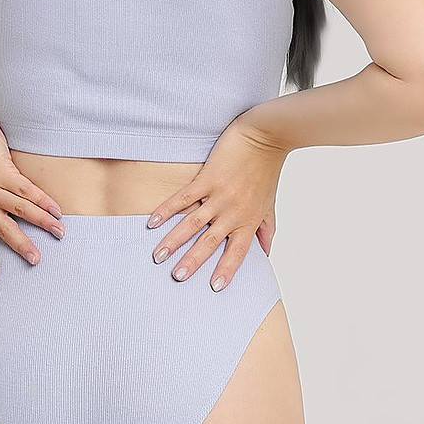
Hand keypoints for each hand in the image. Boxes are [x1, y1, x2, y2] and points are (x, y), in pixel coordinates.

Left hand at [0, 109, 64, 280]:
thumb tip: (23, 207)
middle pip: (5, 231)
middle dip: (22, 246)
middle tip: (36, 260)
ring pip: (21, 211)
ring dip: (42, 222)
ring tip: (59, 232)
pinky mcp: (2, 172)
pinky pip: (26, 190)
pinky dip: (43, 201)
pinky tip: (56, 208)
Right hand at [145, 117, 289, 290]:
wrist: (266, 136)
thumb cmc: (268, 169)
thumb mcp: (270, 204)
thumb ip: (266, 229)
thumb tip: (267, 251)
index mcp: (248, 220)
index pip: (237, 252)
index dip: (226, 269)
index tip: (214, 288)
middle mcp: (233, 212)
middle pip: (210, 242)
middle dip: (192, 261)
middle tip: (177, 277)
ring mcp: (219, 195)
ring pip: (192, 224)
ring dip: (174, 241)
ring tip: (158, 256)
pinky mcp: (207, 178)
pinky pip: (184, 198)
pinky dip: (167, 210)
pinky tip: (153, 222)